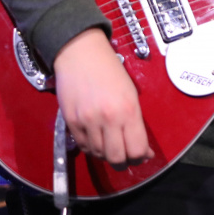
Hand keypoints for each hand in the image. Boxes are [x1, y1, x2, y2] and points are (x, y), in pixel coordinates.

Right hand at [52, 27, 153, 168]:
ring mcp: (87, 122)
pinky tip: (96, 139)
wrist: (80, 53)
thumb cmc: (109, 69)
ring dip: (106, 154)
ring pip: (99, 155)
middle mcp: (108, 118)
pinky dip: (91, 148)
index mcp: (128, 110)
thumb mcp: (131, 92)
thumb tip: (142, 150)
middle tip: (125, 155)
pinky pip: (83, 146)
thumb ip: (136, 122)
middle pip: (117, 159)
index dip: (140, 157)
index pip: (136, 150)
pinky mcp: (71, 122)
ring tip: (110, 143)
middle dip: (123, 161)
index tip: (141, 154)